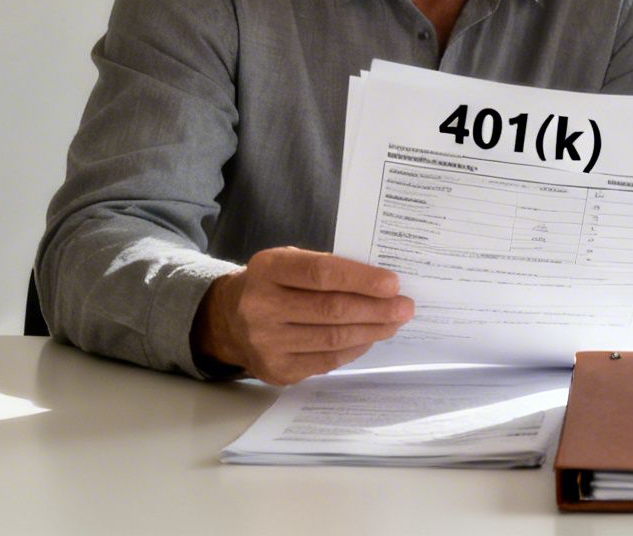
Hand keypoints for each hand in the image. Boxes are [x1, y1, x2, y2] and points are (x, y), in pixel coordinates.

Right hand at [193, 247, 413, 384]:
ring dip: (371, 331)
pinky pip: (326, 361)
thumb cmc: (272, 284)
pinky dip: (354, 349)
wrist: (228, 320)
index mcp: (267, 269)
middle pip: (331, 310)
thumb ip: (326, 269)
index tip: (392, 284)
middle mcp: (261, 307)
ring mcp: (266, 343)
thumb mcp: (289, 262)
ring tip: (394, 322)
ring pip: (332, 339)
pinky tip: (369, 338)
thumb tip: (381, 285)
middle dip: (376, 309)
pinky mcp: (276, 371)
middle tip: (404, 307)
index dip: (361, 280)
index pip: (321, 273)